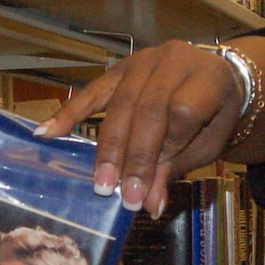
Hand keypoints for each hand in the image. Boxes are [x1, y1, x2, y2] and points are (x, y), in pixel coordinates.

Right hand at [34, 42, 244, 215]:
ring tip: (98, 181)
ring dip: (107, 146)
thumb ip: (175, 168)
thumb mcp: (206, 144)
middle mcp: (175, 60)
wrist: (216, 79)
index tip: (149, 184)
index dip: (165, 148)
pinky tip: (48, 131)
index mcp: (208, 78)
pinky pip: (93, 91)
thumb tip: (149, 204)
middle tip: (118, 193)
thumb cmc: (214, 116)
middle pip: (147, 109)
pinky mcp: (121, 67)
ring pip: (120, 103)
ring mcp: (145, 60)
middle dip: (132, 156)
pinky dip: (70, 113)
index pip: (182, 112)